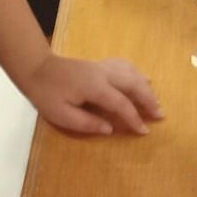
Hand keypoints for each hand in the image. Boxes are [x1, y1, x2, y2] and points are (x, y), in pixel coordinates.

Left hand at [17, 54, 162, 135]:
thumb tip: (110, 129)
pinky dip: (136, 74)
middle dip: (149, 100)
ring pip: (132, 73)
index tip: (144, 132)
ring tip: (155, 101)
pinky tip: (142, 80)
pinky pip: (124, 66)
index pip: (121, 104)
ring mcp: (102, 66)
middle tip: (160, 115)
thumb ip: (86, 123)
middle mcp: (103, 74)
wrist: (36, 68)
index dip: (134, 118)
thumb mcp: (61, 115)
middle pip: (134, 84)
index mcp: (95, 87)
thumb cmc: (46, 94)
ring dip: (146, 87)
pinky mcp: (99, 64)